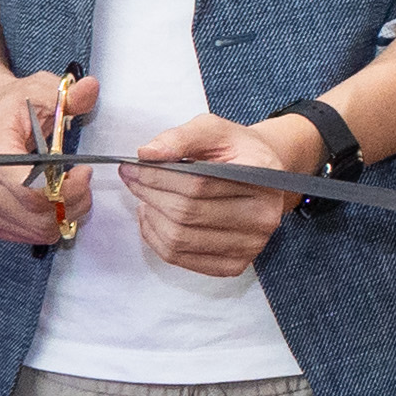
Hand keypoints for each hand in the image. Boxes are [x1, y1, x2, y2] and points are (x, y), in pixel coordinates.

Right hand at [0, 67, 97, 247]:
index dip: (65, 191)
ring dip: (63, 214)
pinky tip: (53, 199)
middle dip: (72, 203)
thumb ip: (69, 96)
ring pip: (35, 231)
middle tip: (84, 181)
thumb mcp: (40, 90)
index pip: (30, 191)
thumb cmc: (5, 108)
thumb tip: (90, 89)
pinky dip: (48, 222)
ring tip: (71, 188)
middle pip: (36, 216)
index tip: (83, 174)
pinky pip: (26, 235)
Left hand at [122, 115, 305, 279]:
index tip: (132, 168)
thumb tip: (148, 155)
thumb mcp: (214, 131)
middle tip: (132, 181)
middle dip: (150, 195)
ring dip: (151, 219)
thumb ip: (181, 138)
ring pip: (180, 239)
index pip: (198, 183)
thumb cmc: (237, 153)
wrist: (262, 178)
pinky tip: (154, 220)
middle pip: (187, 213)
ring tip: (145, 200)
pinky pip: (181, 259)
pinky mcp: (234, 265)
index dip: (157, 177)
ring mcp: (250, 245)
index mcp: (262, 178)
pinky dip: (157, 240)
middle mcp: (262, 217)